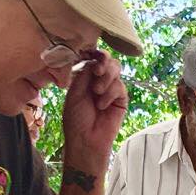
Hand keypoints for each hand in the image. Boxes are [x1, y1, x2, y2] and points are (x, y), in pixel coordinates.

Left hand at [61, 51, 127, 172]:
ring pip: (116, 70)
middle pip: (108, 61)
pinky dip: (110, 94)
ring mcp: (110, 90)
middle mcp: (98, 82)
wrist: (86, 141)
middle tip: (98, 71)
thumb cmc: (75, 120)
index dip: (95, 54)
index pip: (93, 59)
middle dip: (104, 63)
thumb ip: (85, 74)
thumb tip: (96, 60)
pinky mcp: (120, 100)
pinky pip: (120, 87)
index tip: (93, 54)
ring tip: (97, 93)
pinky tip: (102, 106)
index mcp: (84, 78)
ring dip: (106, 79)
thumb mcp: (75, 93)